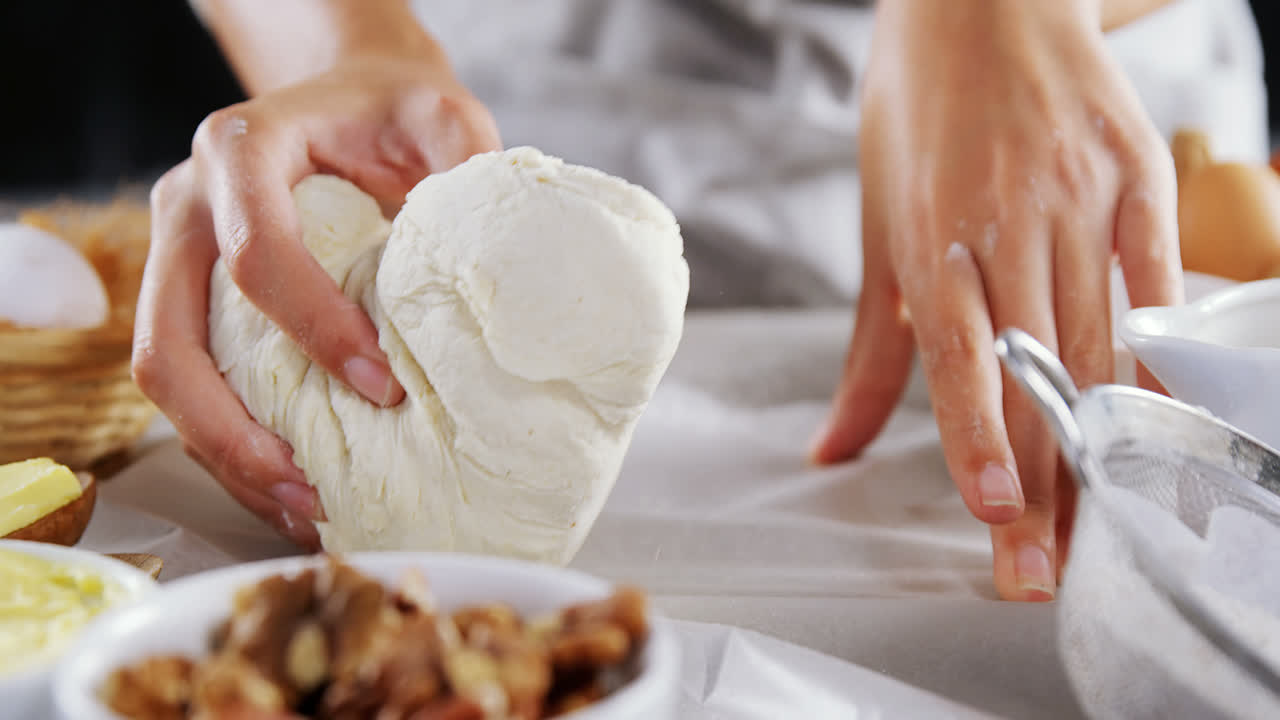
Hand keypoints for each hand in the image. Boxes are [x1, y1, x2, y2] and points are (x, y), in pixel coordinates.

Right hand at [132, 52, 501, 547]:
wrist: (349, 100)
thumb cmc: (393, 112)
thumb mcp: (440, 116)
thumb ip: (466, 165)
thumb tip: (498, 271)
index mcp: (242, 150)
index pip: (256, 252)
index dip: (313, 328)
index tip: (384, 386)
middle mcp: (188, 206)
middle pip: (166, 340)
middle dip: (230, 429)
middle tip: (308, 487)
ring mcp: (178, 258)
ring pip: (162, 374)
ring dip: (224, 454)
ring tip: (302, 508)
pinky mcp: (191, 300)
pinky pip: (190, 383)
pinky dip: (230, 444)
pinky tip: (289, 485)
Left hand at [811, 0, 1182, 599]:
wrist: (977, 1)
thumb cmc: (916, 122)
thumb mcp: (878, 232)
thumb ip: (869, 352)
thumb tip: (831, 450)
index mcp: (934, 238)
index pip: (961, 360)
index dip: (978, 440)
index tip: (995, 514)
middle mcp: (1010, 221)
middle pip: (1035, 374)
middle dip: (1043, 479)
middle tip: (1044, 568)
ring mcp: (1083, 195)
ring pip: (1100, 339)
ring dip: (1102, 441)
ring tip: (1103, 520)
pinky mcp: (1140, 170)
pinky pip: (1160, 272)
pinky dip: (1164, 346)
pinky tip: (1165, 419)